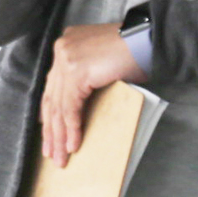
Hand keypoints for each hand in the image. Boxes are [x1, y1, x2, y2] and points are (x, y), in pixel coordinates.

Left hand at [39, 23, 145, 167]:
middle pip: (52, 96)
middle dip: (51, 128)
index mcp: (67, 44)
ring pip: (59, 105)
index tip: (49, 131)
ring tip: (60, 156)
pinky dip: (72, 128)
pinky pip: (70, 107)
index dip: (50, 111)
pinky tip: (72, 144)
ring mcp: (66, 59)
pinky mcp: (76, 71)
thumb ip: (87, 77)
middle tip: (51, 151)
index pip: (53, 85)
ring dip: (59, 135)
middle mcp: (62, 49)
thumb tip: (79, 107)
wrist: (148, 40)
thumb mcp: (103, 63)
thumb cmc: (135, 51)